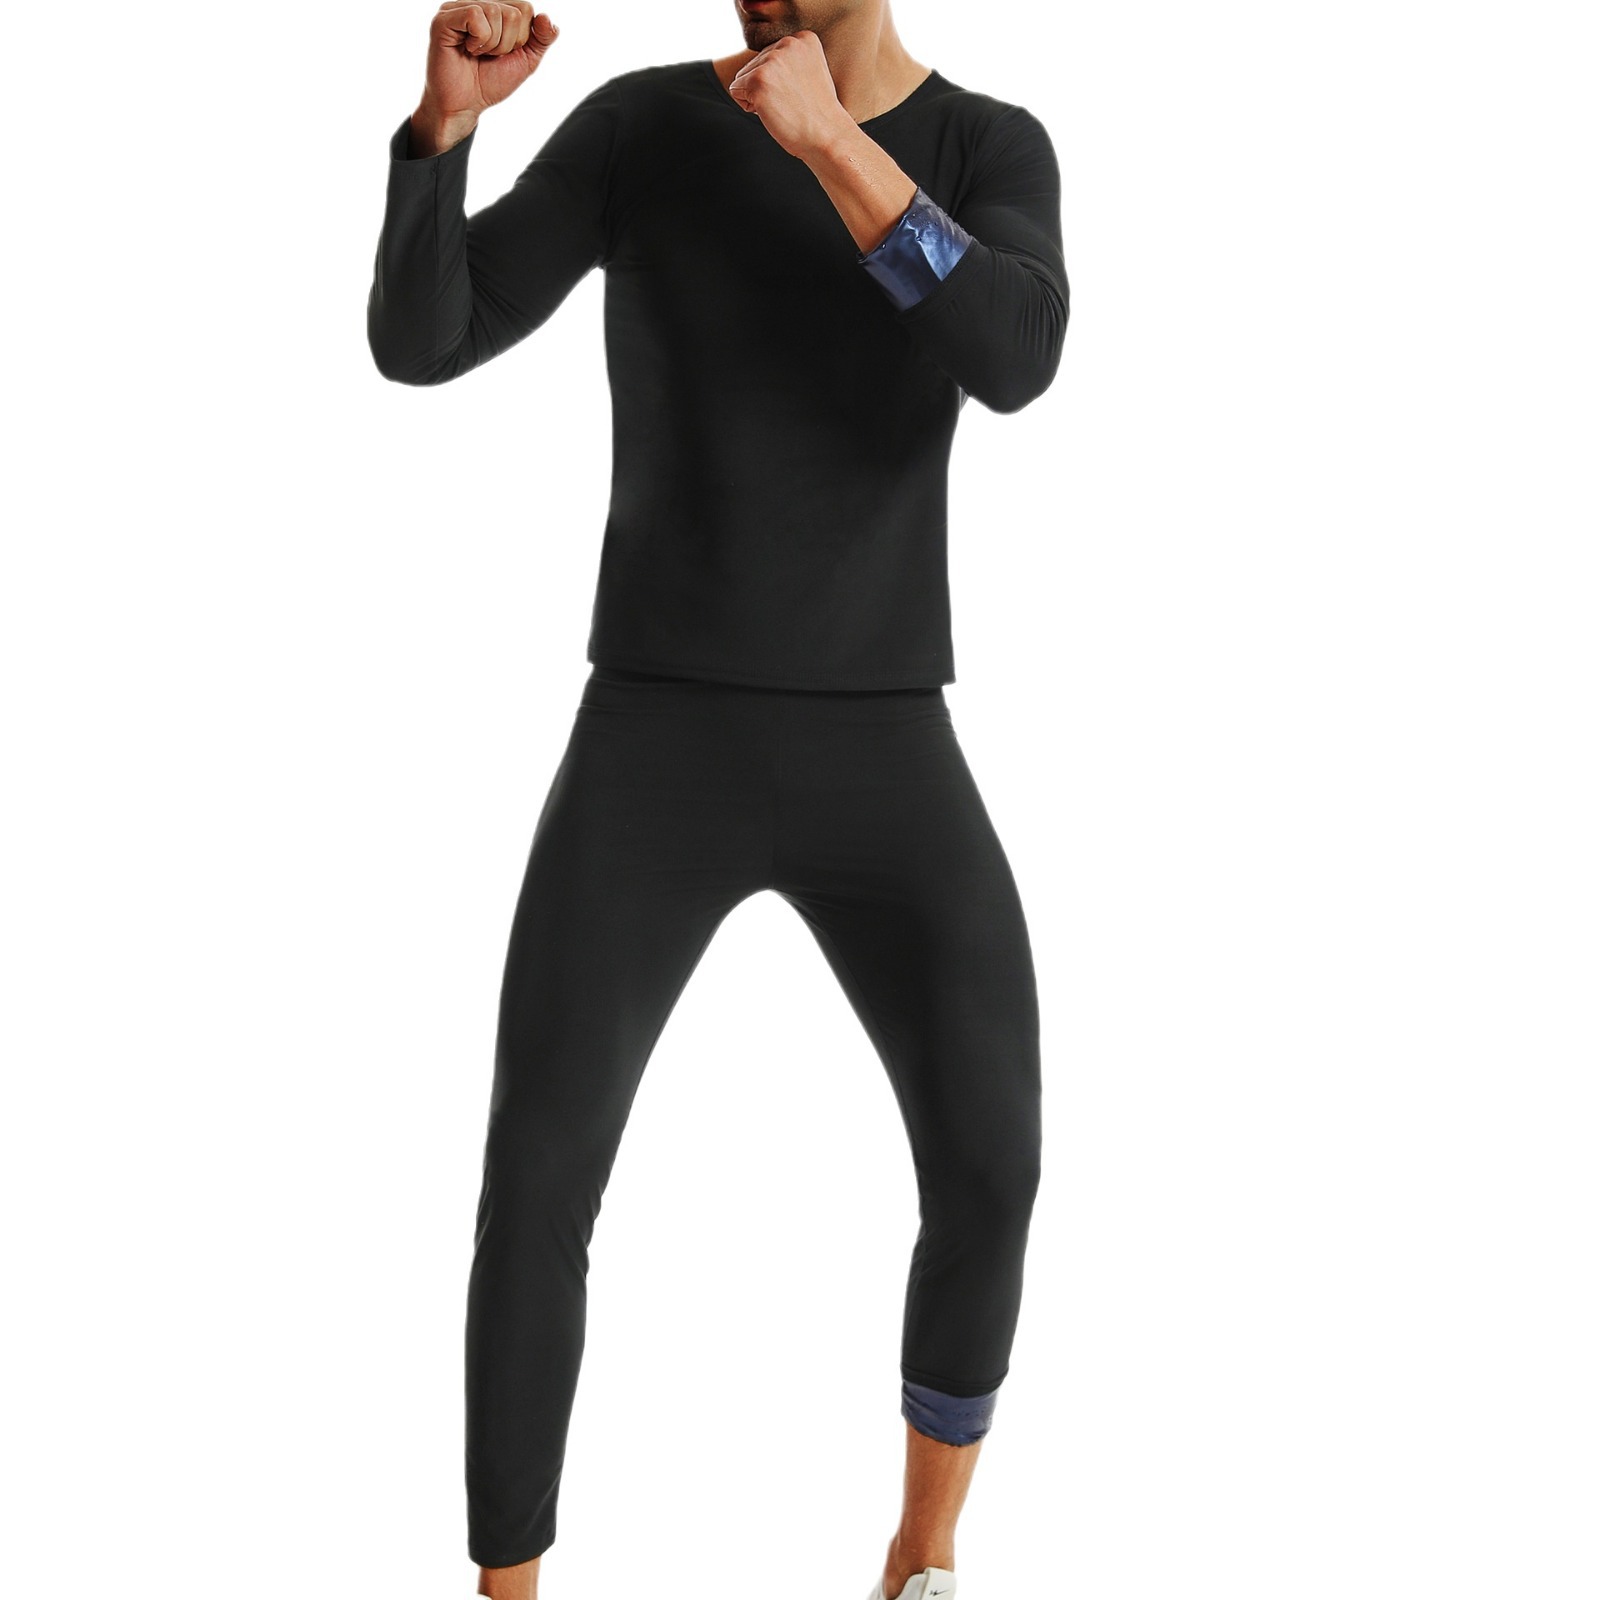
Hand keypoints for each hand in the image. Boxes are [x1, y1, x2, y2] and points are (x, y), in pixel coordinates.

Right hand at [419, 2, 558, 126]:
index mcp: (494, 9)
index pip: (525, 8)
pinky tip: (467, 49)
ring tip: (478, 54)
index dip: (522, 38)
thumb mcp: (525, 60)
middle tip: (489, 56)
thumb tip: (546, 18)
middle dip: (509, 43)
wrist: (465, 105)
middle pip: (515, 11)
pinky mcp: (444, 19)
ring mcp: (458, 8)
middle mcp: (476, 3)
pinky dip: (479, 40)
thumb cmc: (490, 82)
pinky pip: (475, 15)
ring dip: (494, 44)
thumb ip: (542, 39)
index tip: (503, 53)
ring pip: (496, 11)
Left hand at [728, 31, 854, 159]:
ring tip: (784, 107)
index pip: (770, 56)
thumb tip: (764, 64)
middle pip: (755, 64)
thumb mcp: (811, 73)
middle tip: (792, 103)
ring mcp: (772, 61)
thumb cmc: (819, 115)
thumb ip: (789, 62)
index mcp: (803, 38)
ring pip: (743, 77)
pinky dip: (749, 107)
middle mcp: (787, 43)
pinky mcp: (758, 80)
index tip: (800, 93)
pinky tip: (773, 112)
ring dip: (758, 97)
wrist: (828, 137)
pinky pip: (736, 91)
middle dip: (767, 89)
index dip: (779, 81)